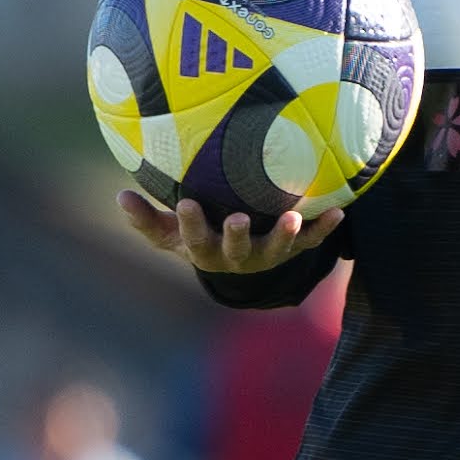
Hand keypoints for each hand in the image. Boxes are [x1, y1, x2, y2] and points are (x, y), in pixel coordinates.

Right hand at [117, 188, 319, 277]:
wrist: (238, 261)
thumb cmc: (198, 237)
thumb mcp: (170, 233)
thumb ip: (146, 219)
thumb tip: (119, 197)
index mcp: (207, 251)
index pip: (195, 239)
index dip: (191, 223)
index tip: (186, 202)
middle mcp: (238, 257)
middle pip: (236, 251)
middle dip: (236, 236)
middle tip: (237, 219)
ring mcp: (268, 253)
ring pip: (277, 249)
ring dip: (285, 234)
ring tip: (292, 217)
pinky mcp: (293, 249)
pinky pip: (311, 241)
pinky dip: (325, 228)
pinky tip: (339, 213)